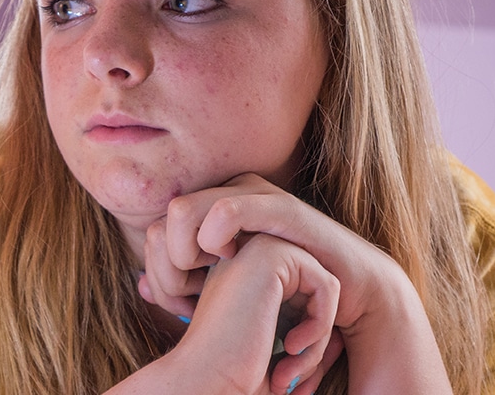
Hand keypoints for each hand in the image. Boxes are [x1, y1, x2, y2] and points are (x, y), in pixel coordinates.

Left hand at [143, 173, 451, 392]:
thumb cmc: (288, 300)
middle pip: (163, 219)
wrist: (352, 299)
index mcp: (211, 213)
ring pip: (182, 210)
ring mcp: (253, 195)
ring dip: (183, 254)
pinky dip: (211, 241)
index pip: (155, 231)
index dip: (157, 269)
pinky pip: (224, 211)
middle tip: (186, 294)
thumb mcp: (229, 297)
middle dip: (167, 264)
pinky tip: (225, 264)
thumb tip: (142, 284)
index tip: (176, 300)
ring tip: (203, 280)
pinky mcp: (277, 206)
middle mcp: (227, 195)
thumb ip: (185, 290)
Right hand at [184, 232, 342, 393]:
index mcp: (240, 281)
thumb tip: (342, 337)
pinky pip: (328, 284)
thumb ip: (305, 341)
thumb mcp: (276, 358)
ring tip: (291, 369)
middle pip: (313, 293)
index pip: (299, 301)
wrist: (204, 383)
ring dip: (318, 338)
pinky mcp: (269, 254)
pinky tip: (292, 347)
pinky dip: (321, 325)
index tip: (285, 378)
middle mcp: (244, 260)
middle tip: (291, 377)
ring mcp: (253, 251)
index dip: (303, 342)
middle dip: (314, 340)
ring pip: (323, 288)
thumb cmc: (234, 378)